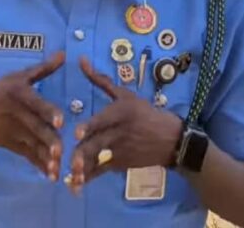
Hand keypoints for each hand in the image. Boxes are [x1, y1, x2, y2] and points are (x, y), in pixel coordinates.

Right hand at [0, 51, 64, 180]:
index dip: (47, 111)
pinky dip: (39, 164)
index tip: (60, 121)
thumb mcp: (16, 77)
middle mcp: (14, 111)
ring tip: (58, 167)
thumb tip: (63, 55)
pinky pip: (27, 154)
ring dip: (46, 156)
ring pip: (32, 143)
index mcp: (17, 92)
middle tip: (61, 150)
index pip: (35, 102)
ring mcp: (11, 129)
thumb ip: (42, 69)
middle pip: (35, 127)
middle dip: (48, 139)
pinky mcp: (9, 143)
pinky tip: (51, 173)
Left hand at [67, 56, 182, 193]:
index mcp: (122, 113)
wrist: (173, 140)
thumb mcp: (125, 95)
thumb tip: (80, 60)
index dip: (90, 127)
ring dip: (84, 168)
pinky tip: (75, 183)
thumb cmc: (145, 113)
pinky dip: (89, 177)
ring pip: (99, 160)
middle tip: (69, 160)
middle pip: (99, 144)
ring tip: (71, 174)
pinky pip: (102, 171)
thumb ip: (100, 80)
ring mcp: (121, 151)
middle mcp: (120, 133)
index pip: (104, 121)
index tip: (77, 134)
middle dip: (84, 153)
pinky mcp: (121, 164)